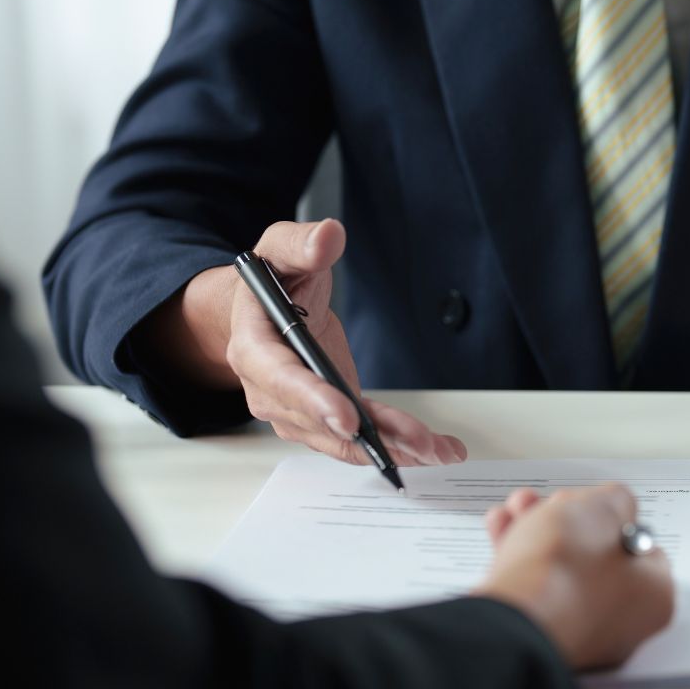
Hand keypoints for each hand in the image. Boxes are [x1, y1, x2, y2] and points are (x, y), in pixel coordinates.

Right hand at [173, 219, 466, 466]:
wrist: (264, 308)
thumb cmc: (272, 279)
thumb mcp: (281, 249)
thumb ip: (301, 244)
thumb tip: (328, 236)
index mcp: (253, 347)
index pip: (281, 378)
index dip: (314, 400)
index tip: (349, 418)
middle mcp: (269, 389)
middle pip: (318, 419)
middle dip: (367, 435)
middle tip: (414, 445)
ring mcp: (296, 410)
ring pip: (343, 438)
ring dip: (391, 447)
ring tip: (436, 451)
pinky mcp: (325, 416)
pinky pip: (359, 435)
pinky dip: (396, 443)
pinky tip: (435, 448)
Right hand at [477, 484, 673, 670]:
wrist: (511, 619)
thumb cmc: (565, 571)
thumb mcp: (605, 507)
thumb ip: (616, 500)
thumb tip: (611, 506)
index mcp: (651, 597)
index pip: (641, 549)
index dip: (614, 518)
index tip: (594, 504)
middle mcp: (619, 623)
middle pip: (594, 557)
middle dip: (565, 521)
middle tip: (550, 504)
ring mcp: (577, 634)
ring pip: (559, 571)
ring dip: (536, 533)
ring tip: (519, 509)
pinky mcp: (538, 637)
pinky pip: (533, 590)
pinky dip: (518, 560)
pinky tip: (503, 531)